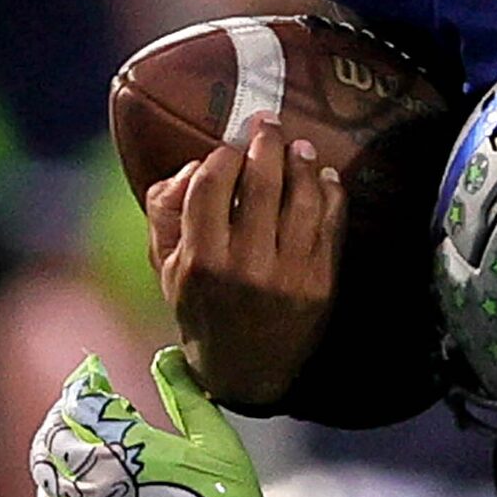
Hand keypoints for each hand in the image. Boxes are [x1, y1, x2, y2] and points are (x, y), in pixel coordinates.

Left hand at [30, 346, 278, 496]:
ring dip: (53, 448)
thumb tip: (164, 356)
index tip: (94, 373)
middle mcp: (93, 474)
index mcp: (125, 444)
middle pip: (57, 432)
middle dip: (66, 412)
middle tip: (80, 403)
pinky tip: (64, 483)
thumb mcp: (214, 438)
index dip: (87, 383)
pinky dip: (51, 488)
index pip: (86, 401)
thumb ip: (185, 395)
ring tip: (68, 439)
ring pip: (45, 469)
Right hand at [146, 116, 345, 408]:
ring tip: (299, 147)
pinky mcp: (321, 282)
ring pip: (301, 198)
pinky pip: (330, 224)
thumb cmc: (202, 311)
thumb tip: (193, 166)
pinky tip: (325, 177)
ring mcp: (288, 273)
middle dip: (266, 143)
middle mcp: (245, 264)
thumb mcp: (165, 269)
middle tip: (268, 124)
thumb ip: (166, 214)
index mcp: (200, 259)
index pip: (211, 185)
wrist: (246, 372)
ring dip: (302, 163)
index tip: (230, 145)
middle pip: (260, 182)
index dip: (223, 155)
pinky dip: (330, 193)